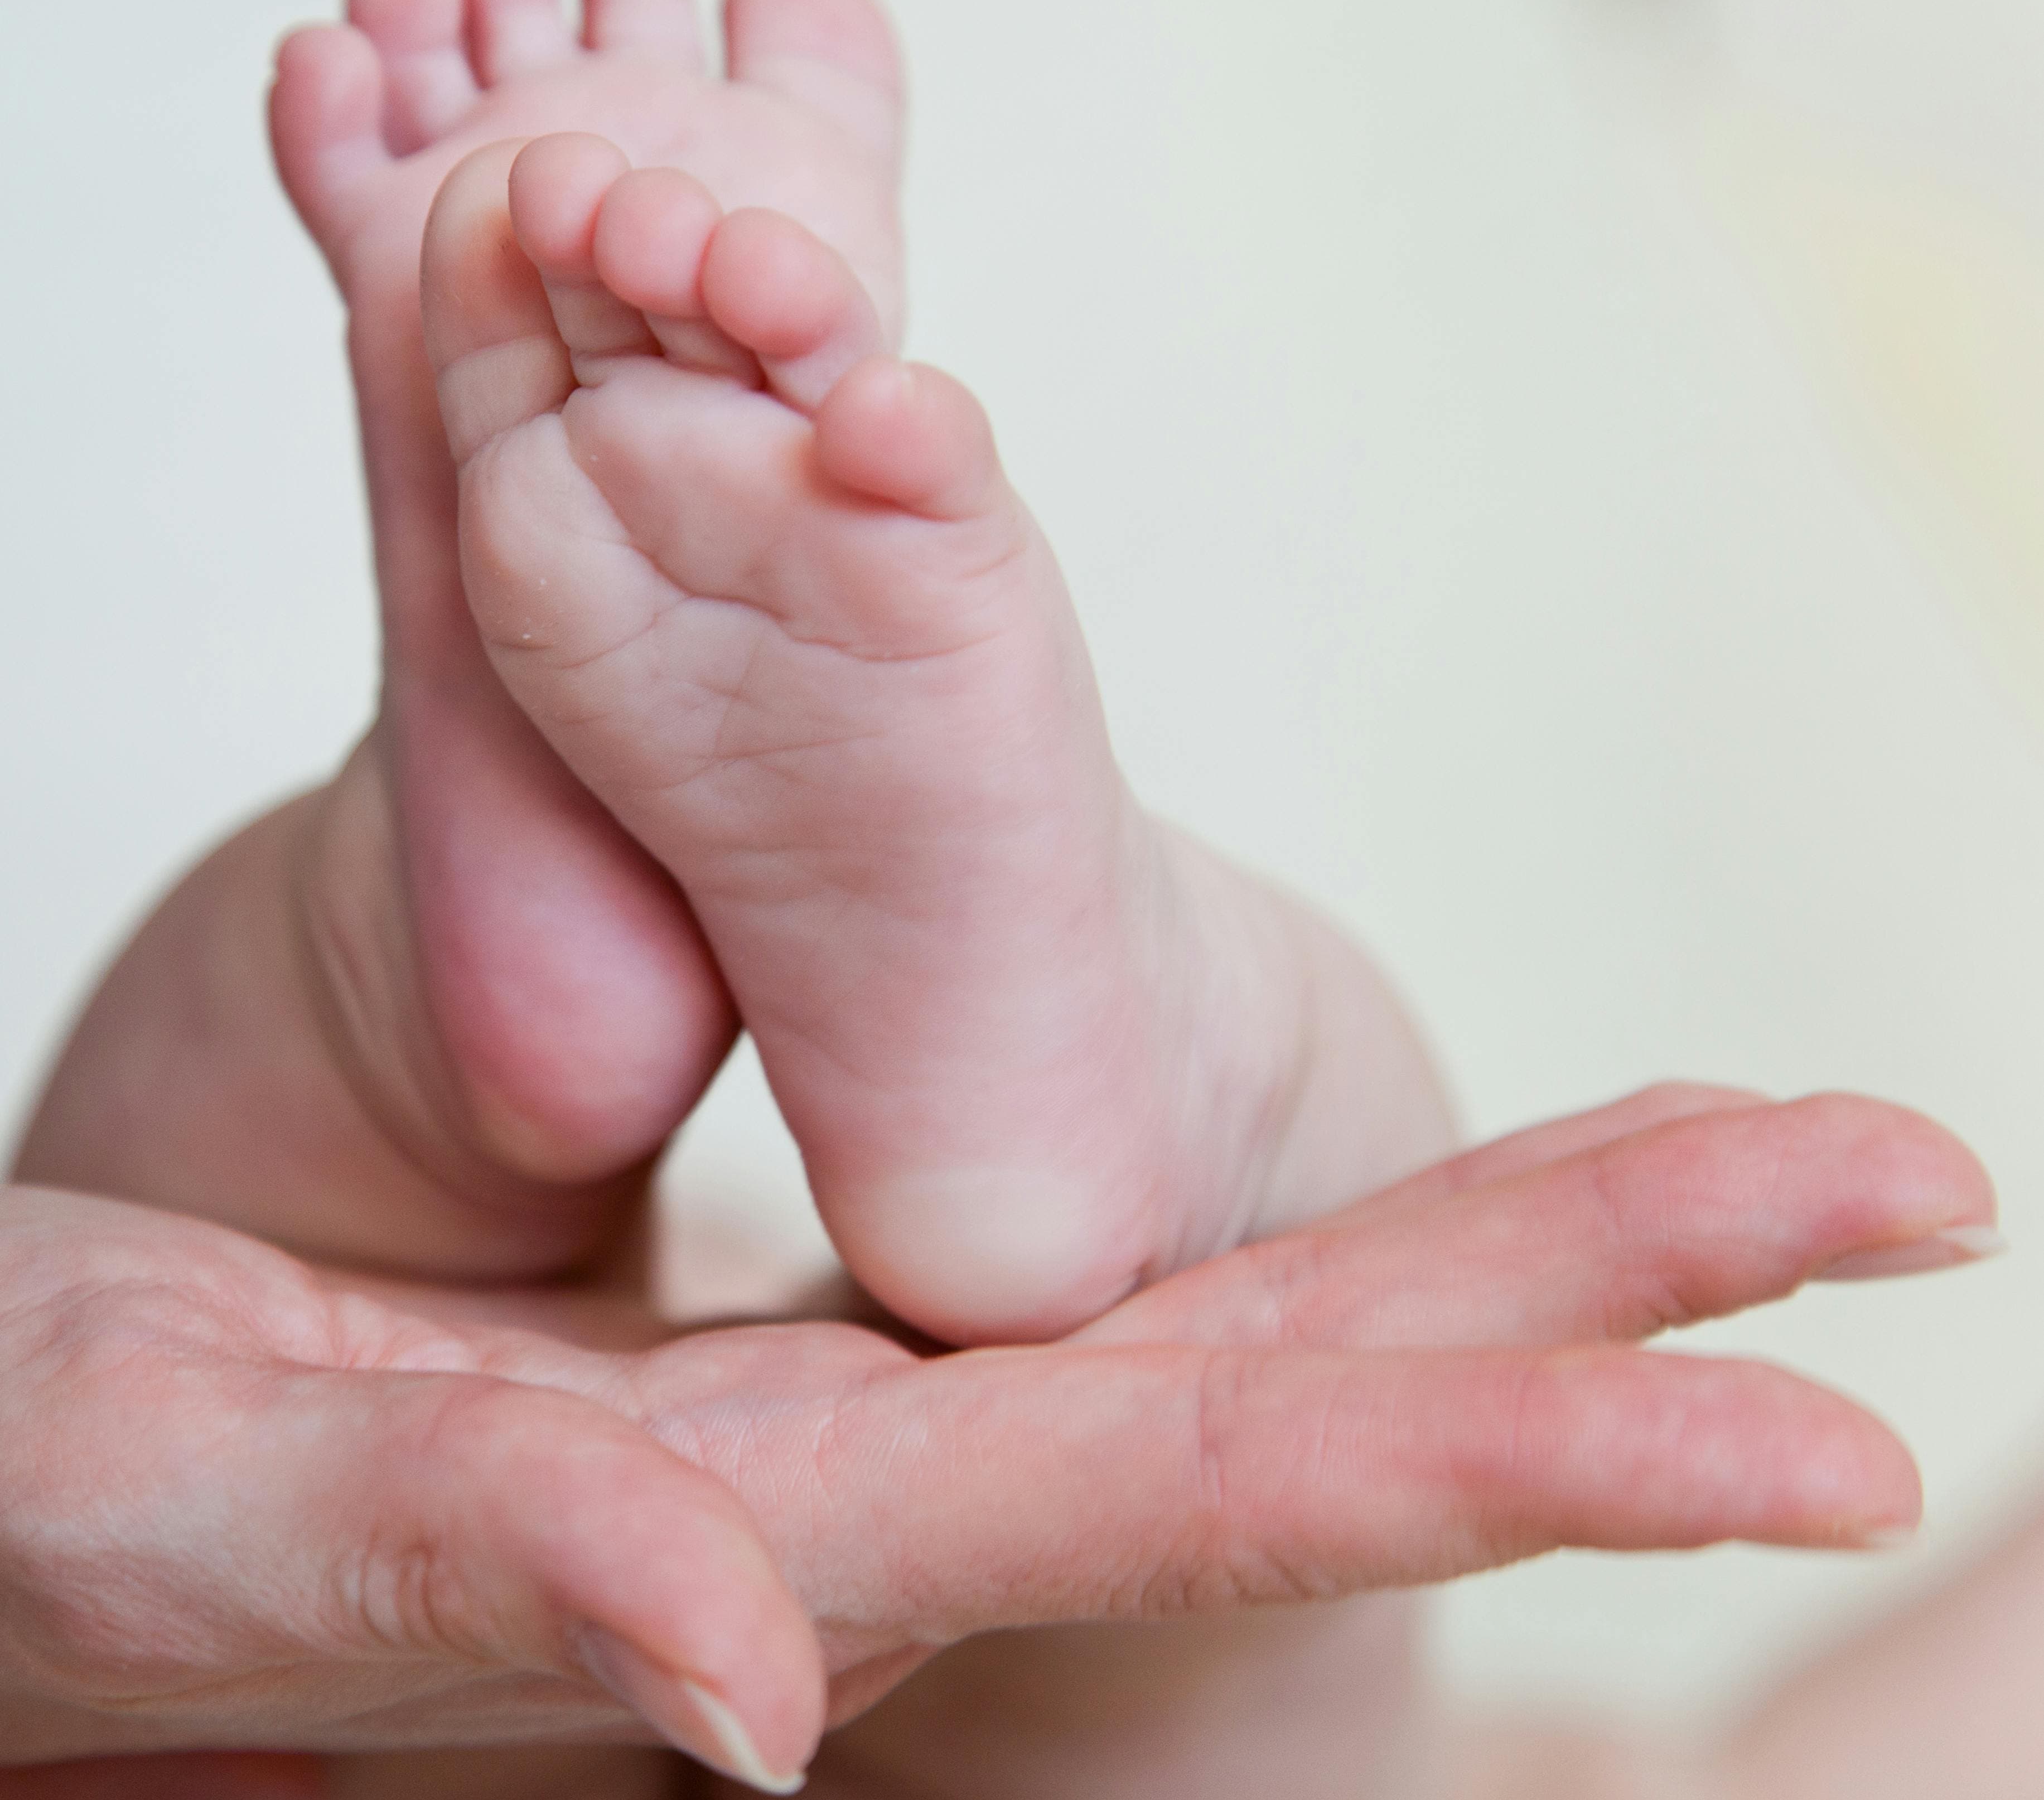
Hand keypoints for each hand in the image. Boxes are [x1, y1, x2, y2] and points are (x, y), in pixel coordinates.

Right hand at [5, 1084, 1991, 1794]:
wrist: (28, 1494)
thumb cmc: (77, 1513)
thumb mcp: (220, 1512)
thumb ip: (493, 1579)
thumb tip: (750, 1683)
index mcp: (805, 1528)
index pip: (1237, 1476)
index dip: (1536, 1441)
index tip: (1818, 1403)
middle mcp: (896, 1486)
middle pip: (1339, 1380)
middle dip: (1639, 1288)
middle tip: (1920, 1182)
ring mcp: (878, 1422)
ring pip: (1286, 1324)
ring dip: (1549, 1244)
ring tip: (1792, 1160)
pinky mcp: (815, 1366)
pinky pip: (1149, 1301)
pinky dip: (1360, 1260)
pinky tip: (1521, 1233)